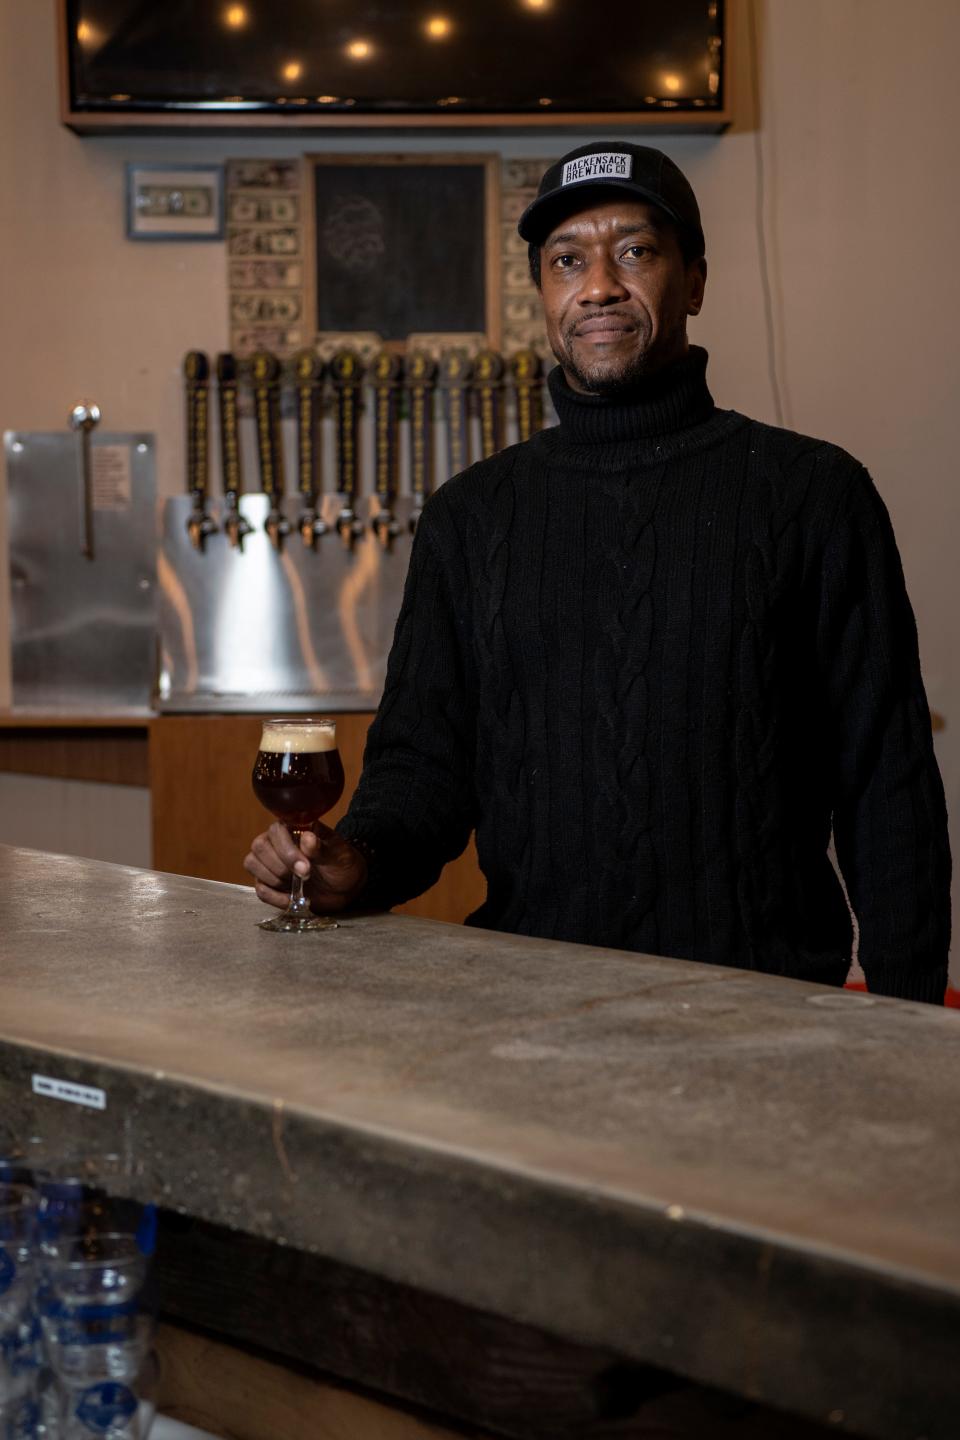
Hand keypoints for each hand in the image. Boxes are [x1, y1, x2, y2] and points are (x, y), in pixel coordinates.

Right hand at [244, 821, 367, 914]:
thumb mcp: (338, 855)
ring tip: (299, 885)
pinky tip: (292, 899)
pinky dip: (275, 897)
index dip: (287, 851)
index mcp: (294, 828)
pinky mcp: (268, 884)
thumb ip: (321, 848)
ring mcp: (270, 863)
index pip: (275, 831)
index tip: (306, 868)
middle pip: (259, 846)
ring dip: (275, 878)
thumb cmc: (342, 864)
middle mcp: (277, 843)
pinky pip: (259, 889)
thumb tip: (306, 838)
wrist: (345, 888)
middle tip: (304, 876)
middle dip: (280, 866)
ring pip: (252, 864)